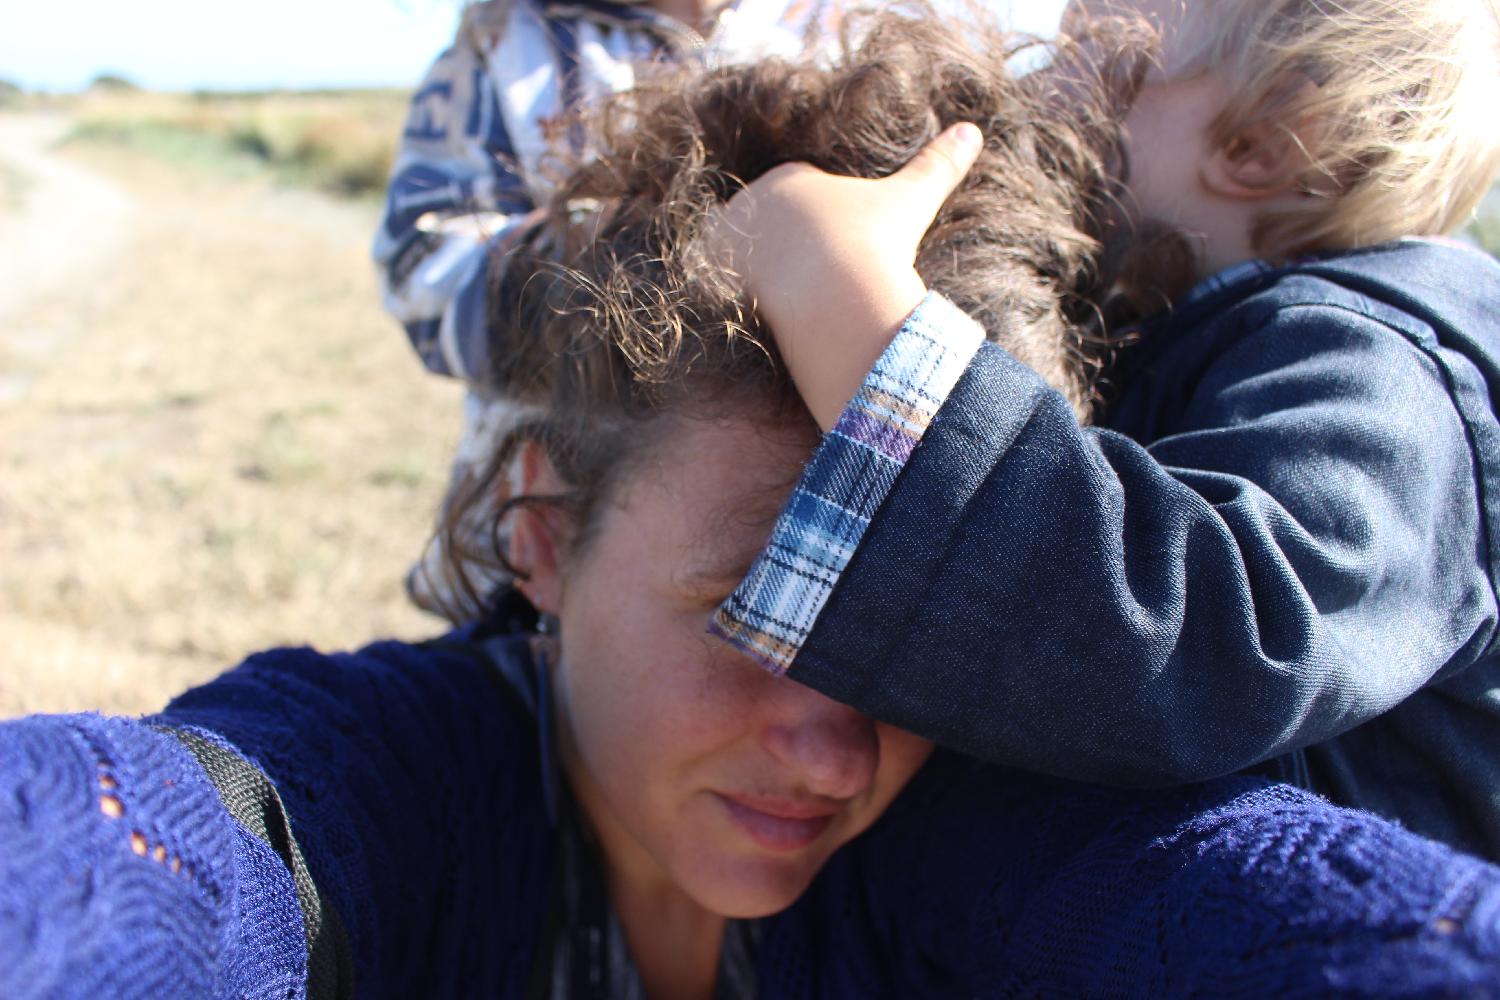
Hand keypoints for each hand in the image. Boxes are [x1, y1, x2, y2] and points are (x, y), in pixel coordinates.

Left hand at [706, 123, 982, 429]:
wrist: (836, 294)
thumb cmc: (873, 242)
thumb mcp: (910, 201)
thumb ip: (937, 165)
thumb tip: (972, 130)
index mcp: (789, 177)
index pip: (798, 193)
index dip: (819, 224)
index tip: (836, 252)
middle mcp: (750, 203)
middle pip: (764, 228)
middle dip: (782, 250)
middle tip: (809, 284)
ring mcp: (727, 243)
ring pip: (742, 260)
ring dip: (756, 277)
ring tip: (786, 307)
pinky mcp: (712, 281)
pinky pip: (722, 292)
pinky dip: (738, 304)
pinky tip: (763, 322)